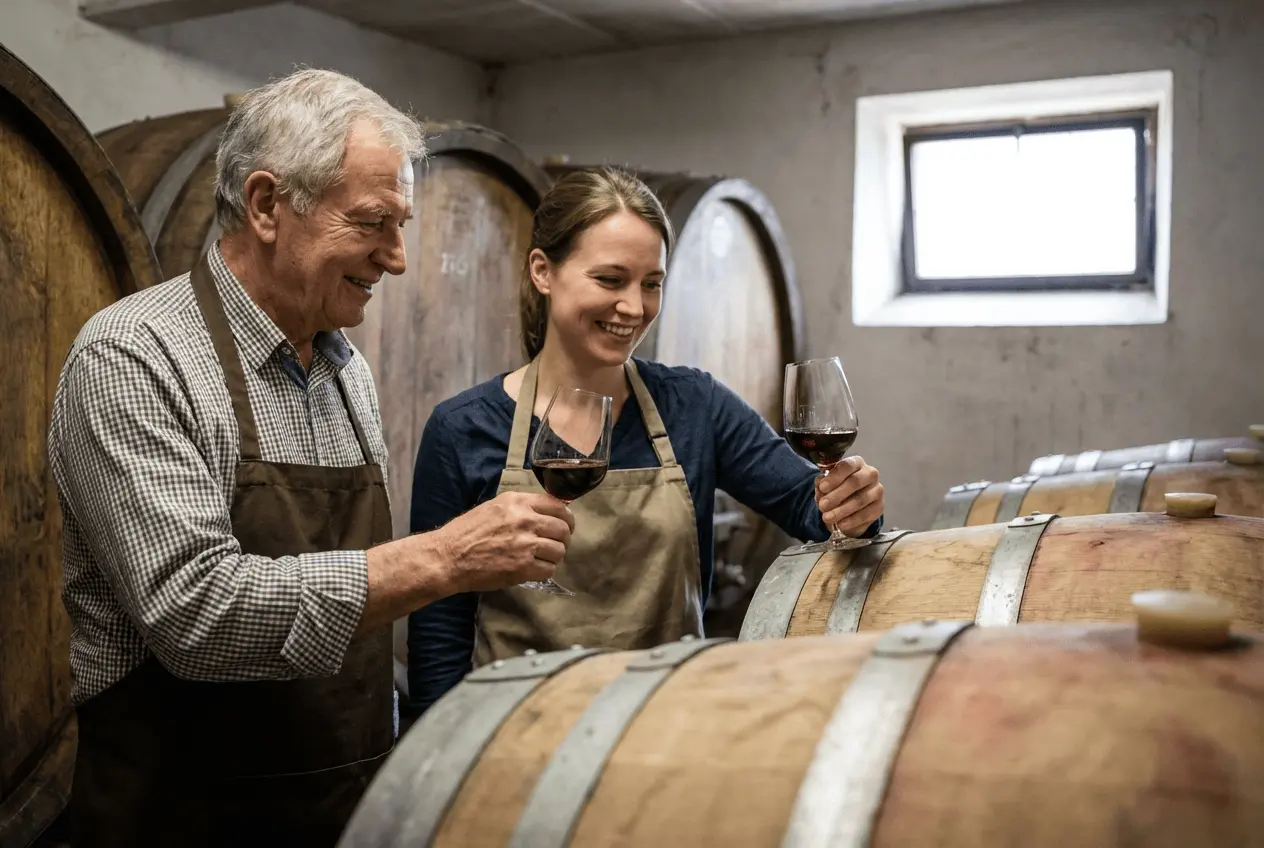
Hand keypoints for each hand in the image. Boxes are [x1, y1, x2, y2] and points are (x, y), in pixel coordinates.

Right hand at [433, 491, 574, 592]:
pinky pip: (549, 569)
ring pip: (559, 550)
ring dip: (554, 556)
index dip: (566, 517)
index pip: (557, 505)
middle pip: (562, 528)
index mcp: (517, 502)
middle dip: (563, 538)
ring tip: (543, 559)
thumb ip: (519, 508)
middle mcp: (524, 519)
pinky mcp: (523, 567)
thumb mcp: (493, 508)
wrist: (448, 557)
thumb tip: (544, 514)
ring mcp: (525, 544)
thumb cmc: (466, 532)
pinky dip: (545, 571)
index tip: (565, 524)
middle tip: (556, 545)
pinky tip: (534, 569)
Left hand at [815, 456, 883, 536]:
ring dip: (842, 510)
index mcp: (856, 463)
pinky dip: (851, 521)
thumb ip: (822, 483)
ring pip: (860, 500)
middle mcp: (870, 474)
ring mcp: (877, 490)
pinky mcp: (879, 507)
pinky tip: (840, 524)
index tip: (822, 488)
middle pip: (855, 482)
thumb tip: (821, 485)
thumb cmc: (836, 490)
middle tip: (823, 505)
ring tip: (827, 517)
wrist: (849, 507)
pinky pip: (866, 514)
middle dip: (837, 495)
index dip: (834, 477)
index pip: (847, 465)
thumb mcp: (826, 485)